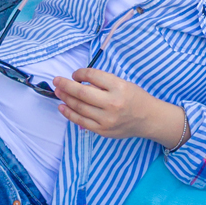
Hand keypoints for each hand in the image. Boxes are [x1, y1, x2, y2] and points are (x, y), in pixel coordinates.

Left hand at [54, 66, 187, 149]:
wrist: (148, 119)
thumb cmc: (135, 97)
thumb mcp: (123, 83)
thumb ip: (103, 83)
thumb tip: (78, 82)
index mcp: (119, 87)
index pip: (93, 76)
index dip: (80, 73)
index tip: (75, 74)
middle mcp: (112, 103)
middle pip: (82, 93)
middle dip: (65, 85)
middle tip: (56, 81)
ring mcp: (107, 119)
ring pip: (79, 107)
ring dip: (65, 98)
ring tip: (58, 92)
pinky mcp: (103, 130)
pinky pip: (81, 121)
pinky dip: (69, 114)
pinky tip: (63, 107)